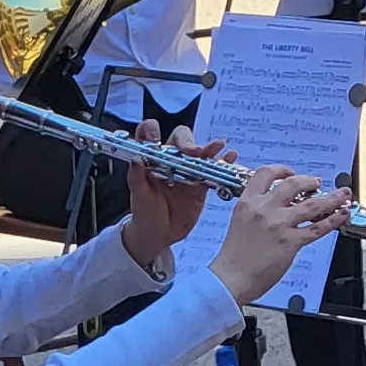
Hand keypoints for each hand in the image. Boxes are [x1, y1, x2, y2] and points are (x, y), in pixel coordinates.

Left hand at [121, 120, 224, 249]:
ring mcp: (188, 171)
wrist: (159, 235)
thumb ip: (136, 177)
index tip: (154, 133)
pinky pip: (214, 170)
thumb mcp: (138, 196)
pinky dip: (223, 162)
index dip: (151, 131)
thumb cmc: (144, 214)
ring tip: (217, 146)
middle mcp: (170, 161)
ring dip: (209, 147)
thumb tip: (136, 159)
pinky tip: (230, 157)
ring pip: (200, 153)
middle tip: (193, 152)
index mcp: (151, 160)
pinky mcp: (201, 184)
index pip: (149, 135)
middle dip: (187, 142)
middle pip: (181, 139)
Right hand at [211, 164, 346, 304]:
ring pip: (312, 204)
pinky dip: (333, 219)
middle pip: (293, 184)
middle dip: (309, 181)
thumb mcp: (240, 222)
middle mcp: (264, 209)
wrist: (230, 278)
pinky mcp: (290, 242)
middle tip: (316, 182)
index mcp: (247, 202)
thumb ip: (258, 211)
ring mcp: (278, 224)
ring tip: (341, 194)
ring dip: (331, 197)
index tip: (289, 173)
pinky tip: (341, 214)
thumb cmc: (234, 256)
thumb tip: (280, 207)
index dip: (281, 170)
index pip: (265, 174)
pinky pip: (317, 228)